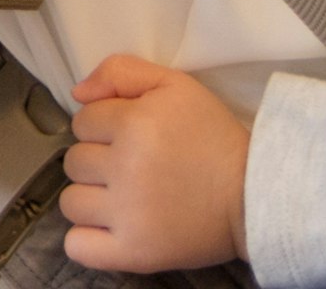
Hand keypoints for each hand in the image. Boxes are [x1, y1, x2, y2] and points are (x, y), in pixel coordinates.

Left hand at [60, 56, 249, 273]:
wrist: (254, 197)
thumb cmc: (215, 139)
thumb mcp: (176, 86)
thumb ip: (122, 72)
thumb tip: (77, 93)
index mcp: (135, 124)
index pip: (83, 121)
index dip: (105, 126)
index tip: (132, 137)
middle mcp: (127, 168)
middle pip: (74, 161)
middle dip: (98, 161)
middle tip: (133, 167)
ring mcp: (128, 215)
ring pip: (71, 202)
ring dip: (91, 199)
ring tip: (124, 198)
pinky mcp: (134, 253)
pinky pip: (78, 247)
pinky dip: (87, 240)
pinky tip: (110, 228)